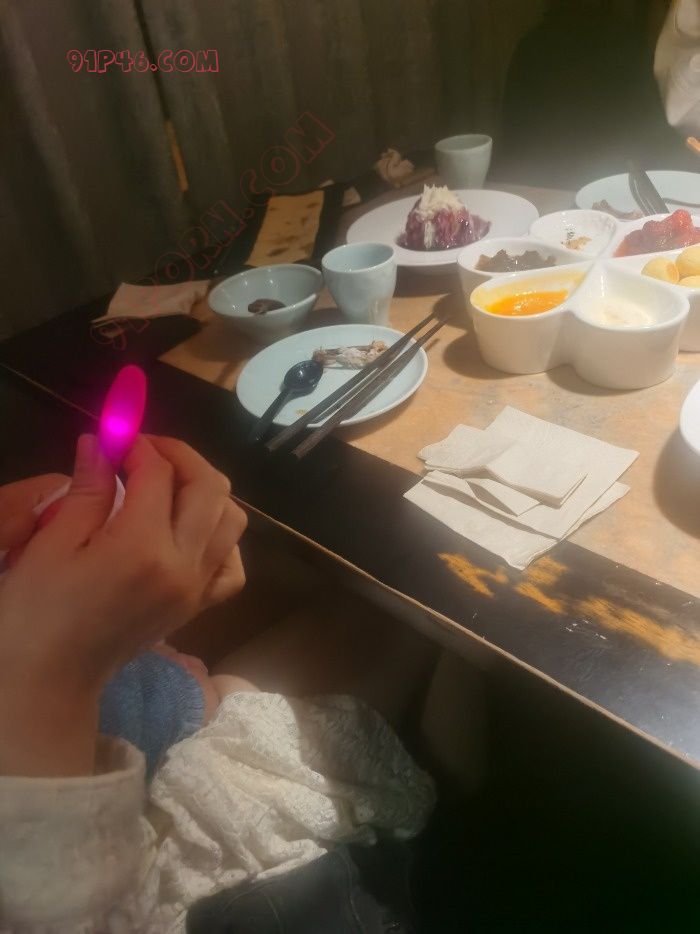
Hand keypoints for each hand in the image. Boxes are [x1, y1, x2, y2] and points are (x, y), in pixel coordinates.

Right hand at [0, 435, 246, 774]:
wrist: (49, 679)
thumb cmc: (37, 611)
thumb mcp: (53, 544)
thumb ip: (88, 489)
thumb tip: (103, 441)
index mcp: (143, 547)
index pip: (158, 473)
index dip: (136, 445)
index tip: (114, 437)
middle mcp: (184, 565)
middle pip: (210, 487)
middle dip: (180, 456)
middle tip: (144, 450)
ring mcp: (197, 588)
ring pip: (232, 519)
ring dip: (205, 490)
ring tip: (166, 485)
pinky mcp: (197, 606)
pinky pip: (232, 565)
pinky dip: (221, 538)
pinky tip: (189, 530)